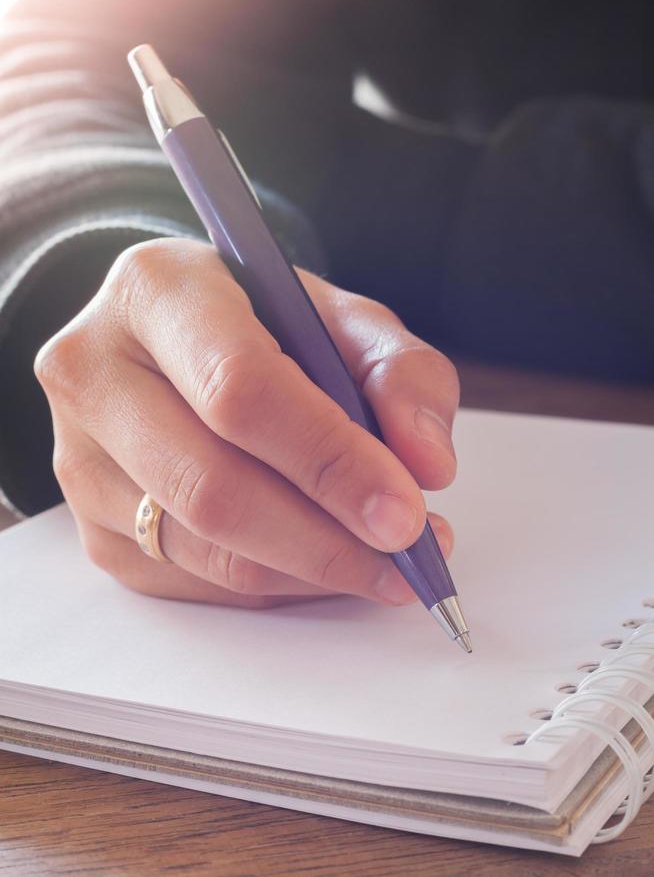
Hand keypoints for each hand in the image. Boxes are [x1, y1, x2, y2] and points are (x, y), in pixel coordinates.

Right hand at [34, 237, 458, 608]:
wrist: (173, 339)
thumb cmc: (261, 322)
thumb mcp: (341, 316)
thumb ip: (401, 373)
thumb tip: (427, 466)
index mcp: (155, 291)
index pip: (239, 389)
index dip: (329, 459)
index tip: (406, 509)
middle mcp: (93, 372)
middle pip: (210, 484)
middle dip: (325, 538)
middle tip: (408, 557)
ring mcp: (78, 457)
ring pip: (202, 547)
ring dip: (308, 571)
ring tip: (382, 562)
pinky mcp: (90, 524)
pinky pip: (191, 581)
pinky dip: (273, 585)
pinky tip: (320, 562)